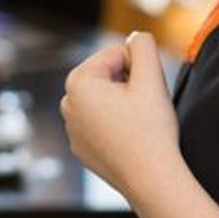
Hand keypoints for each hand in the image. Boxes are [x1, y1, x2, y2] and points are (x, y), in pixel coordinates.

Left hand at [60, 33, 182, 208]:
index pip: (117, 54)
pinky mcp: (82, 149)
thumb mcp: (152, 77)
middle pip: (109, 75)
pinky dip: (118, 124)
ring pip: (106, 99)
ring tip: (140, 123)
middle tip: (146, 107)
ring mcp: (72, 130)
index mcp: (78, 83)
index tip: (149, 90)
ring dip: (125, 103)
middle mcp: (67, 105)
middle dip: (130, 84)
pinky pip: (103, 123)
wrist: (151, 180)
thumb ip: (143, 45)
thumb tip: (135, 37)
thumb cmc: (151, 129)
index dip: (140, 67)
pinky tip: (132, 139)